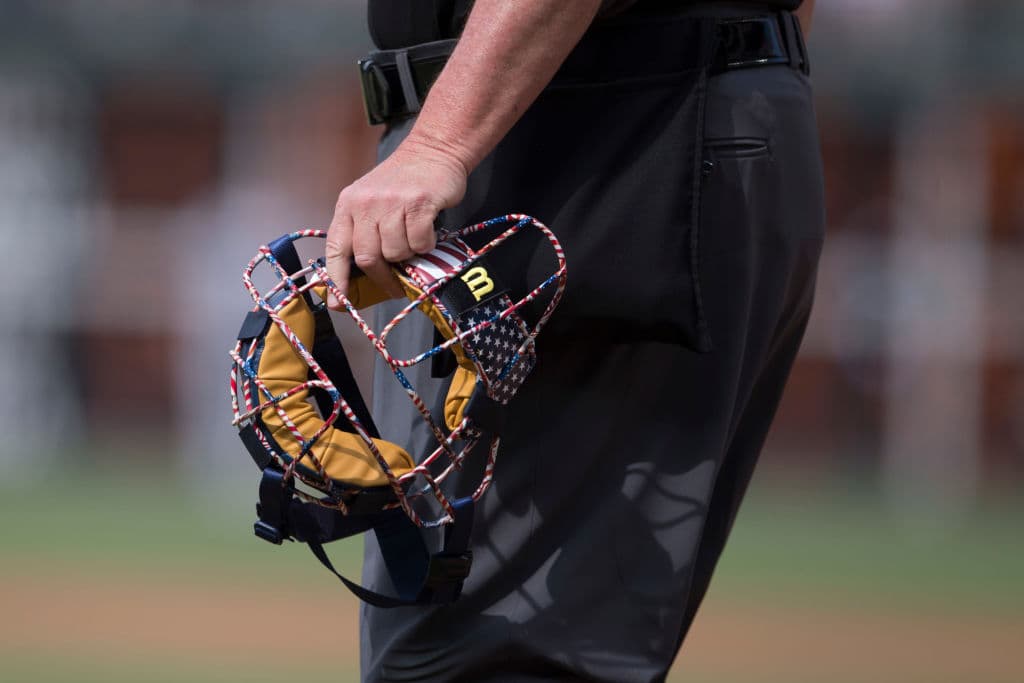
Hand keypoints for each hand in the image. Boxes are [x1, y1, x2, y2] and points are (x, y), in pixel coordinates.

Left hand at [325, 138, 467, 307]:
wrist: (433, 151)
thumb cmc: (403, 183)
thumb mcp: (372, 202)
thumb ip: (364, 233)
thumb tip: (362, 277)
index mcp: (348, 205)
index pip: (336, 248)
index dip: (336, 280)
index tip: (338, 303)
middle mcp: (365, 204)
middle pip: (366, 257)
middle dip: (382, 277)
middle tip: (395, 286)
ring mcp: (392, 203)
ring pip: (395, 253)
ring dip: (408, 256)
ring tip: (414, 241)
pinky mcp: (418, 203)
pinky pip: (419, 243)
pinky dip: (426, 245)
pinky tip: (427, 231)